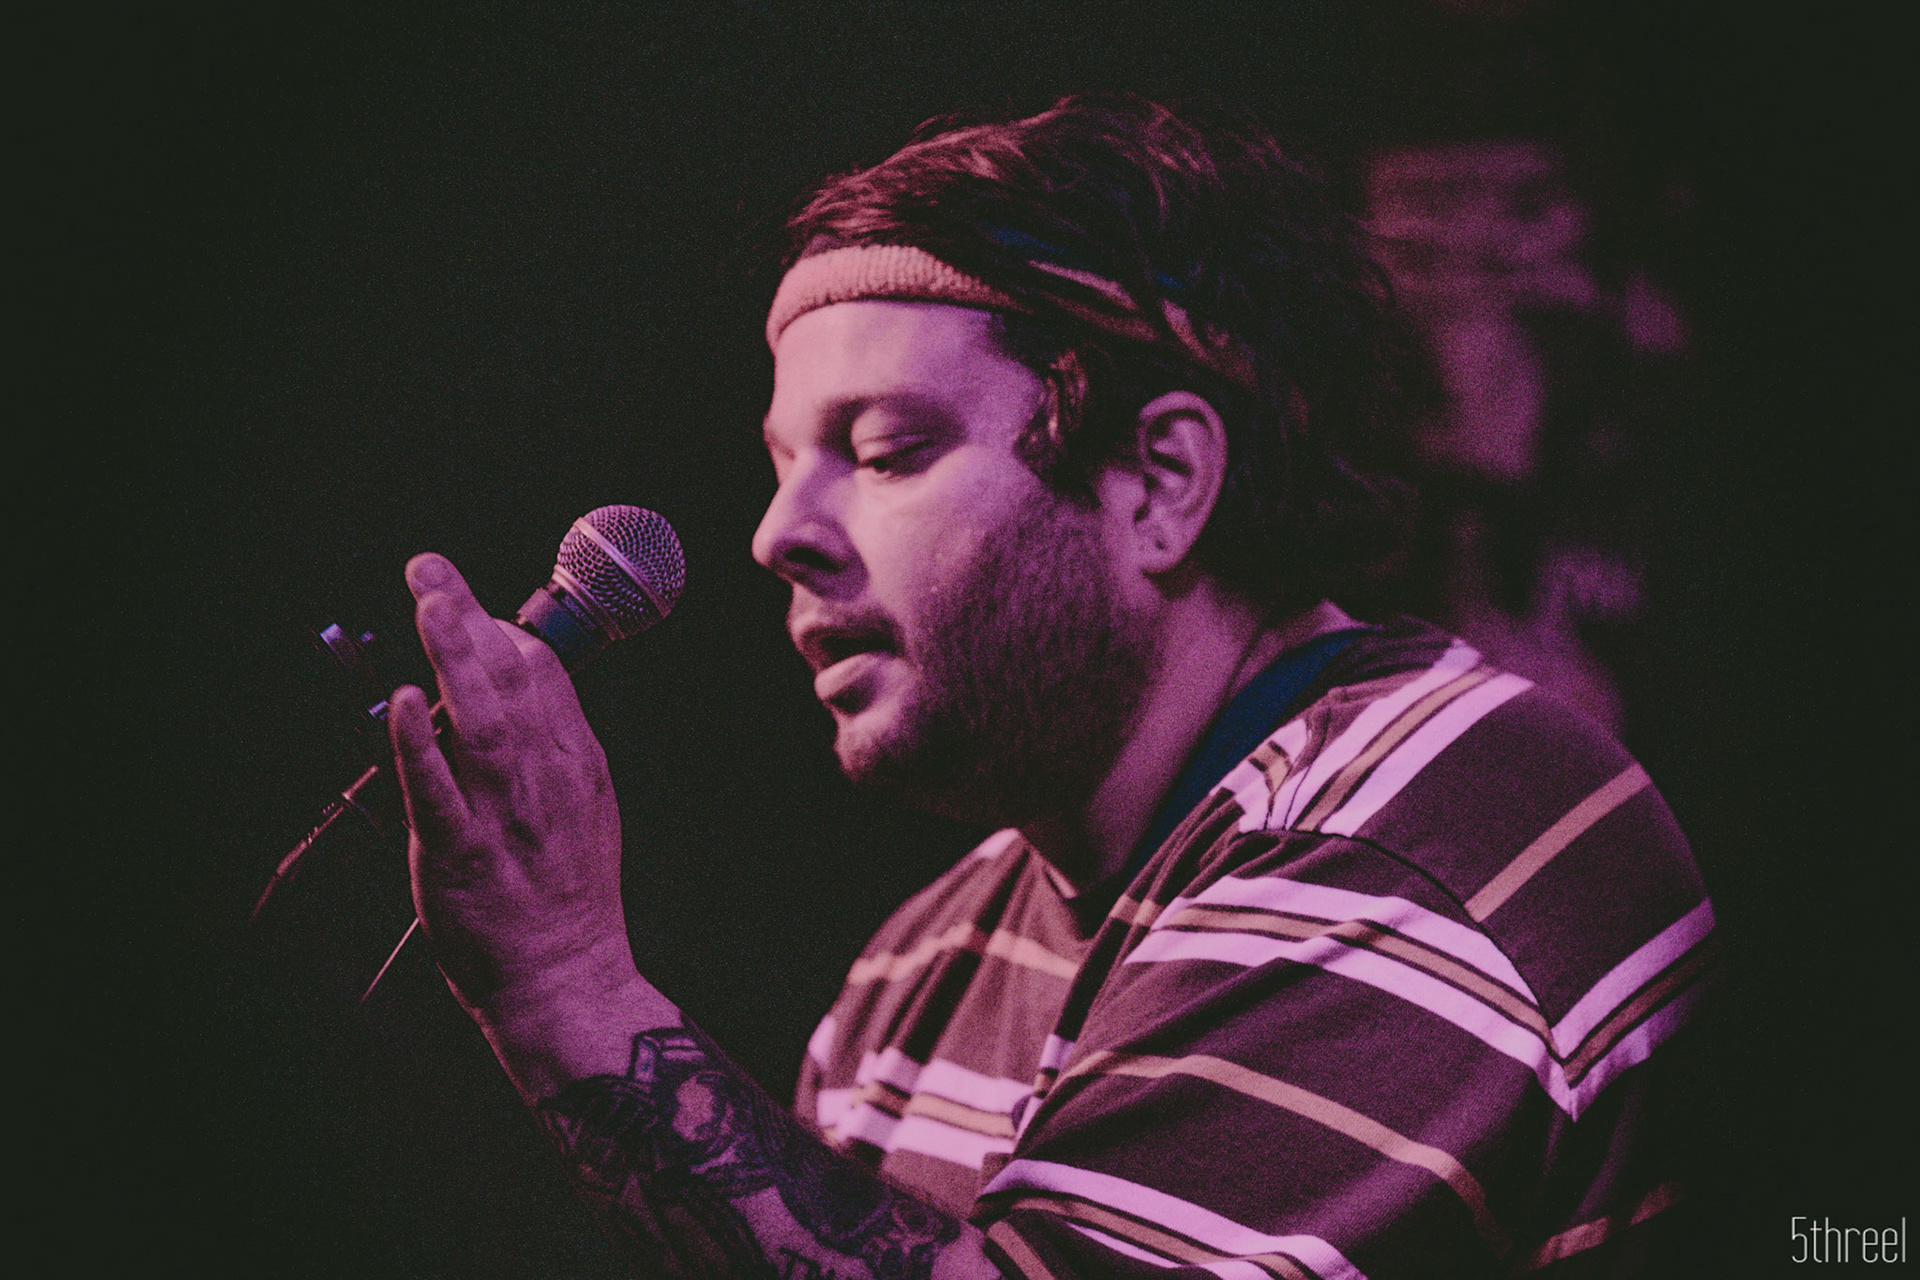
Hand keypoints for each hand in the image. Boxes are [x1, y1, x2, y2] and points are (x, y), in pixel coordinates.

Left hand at [387, 552, 635, 1024]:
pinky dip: (422, 745)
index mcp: (573, 761)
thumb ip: (550, 741)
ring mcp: (503, 815)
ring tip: (430, 605)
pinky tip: (405, 705)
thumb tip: (519, 677)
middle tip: (427, 568)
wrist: (567, 974)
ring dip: (454, 658)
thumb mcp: (582, 802)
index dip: (499, 626)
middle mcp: (544, 778)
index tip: (461, 597)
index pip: (542, 672)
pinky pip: (438, 793)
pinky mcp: (461, 854)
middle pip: (511, 680)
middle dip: (468, 617)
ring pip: (482, 721)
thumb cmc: (566, 890)